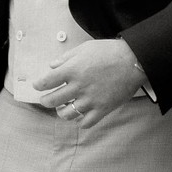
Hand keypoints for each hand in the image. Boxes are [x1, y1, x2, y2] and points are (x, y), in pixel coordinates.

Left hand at [33, 38, 147, 124]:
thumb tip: (52, 66)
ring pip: (67, 114)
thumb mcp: (85, 48)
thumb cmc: (109, 52)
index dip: (38, 85)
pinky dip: (81, 122)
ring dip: (62, 112)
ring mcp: (90, 100)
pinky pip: (86, 123)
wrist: (134, 61)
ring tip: (62, 109)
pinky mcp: (103, 109)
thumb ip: (66, 58)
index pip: (46, 81)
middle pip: (52, 100)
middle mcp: (78, 86)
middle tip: (46, 100)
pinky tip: (80, 117)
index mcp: (72, 70)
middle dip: (46, 101)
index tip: (37, 86)